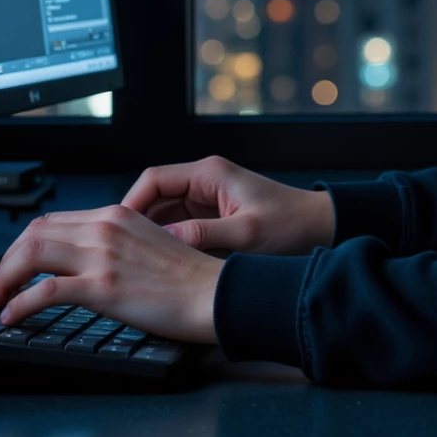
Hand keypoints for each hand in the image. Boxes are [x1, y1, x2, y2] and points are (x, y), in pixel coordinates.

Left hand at [0, 205, 224, 342]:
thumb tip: (88, 260)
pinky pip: (45, 290)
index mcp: (115, 215)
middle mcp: (105, 228)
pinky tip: (12, 316)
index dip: (24, 244)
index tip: (15, 266)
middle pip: (33, 234)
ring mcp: (102, 256)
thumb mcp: (148, 243)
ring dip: (4, 279)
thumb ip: (117, 243)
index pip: (52, 221)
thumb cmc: (189, 277)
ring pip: (31, 255)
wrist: (214, 293)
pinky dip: (19, 304)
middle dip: (6, 261)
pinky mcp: (103, 287)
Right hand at [121, 154, 335, 256]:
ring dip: (150, 234)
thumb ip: (204, 235)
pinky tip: (159, 262)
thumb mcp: (246, 233)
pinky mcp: (212, 218)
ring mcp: (208, 200)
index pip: (155, 179)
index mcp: (210, 174)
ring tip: (133, 260)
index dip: (131, 202)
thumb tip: (165, 241)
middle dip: (135, 222)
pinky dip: (166, 241)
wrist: (319, 228)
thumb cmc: (291, 224)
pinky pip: (178, 226)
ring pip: (163, 213)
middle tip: (118, 250)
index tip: (117, 228)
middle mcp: (205, 182)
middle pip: (154, 196)